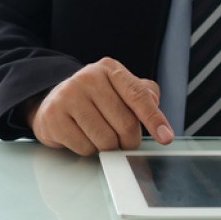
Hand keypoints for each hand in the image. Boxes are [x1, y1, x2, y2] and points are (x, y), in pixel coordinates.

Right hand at [27, 57, 174, 155]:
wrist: (54, 103)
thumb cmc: (94, 100)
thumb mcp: (119, 90)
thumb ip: (142, 94)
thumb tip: (155, 104)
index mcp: (109, 69)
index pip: (138, 96)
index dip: (154, 119)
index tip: (166, 138)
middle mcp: (88, 77)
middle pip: (125, 124)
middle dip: (128, 141)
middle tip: (123, 141)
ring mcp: (68, 95)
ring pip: (105, 140)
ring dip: (108, 148)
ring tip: (98, 136)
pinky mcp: (54, 116)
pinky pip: (84, 147)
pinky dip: (88, 150)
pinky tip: (82, 136)